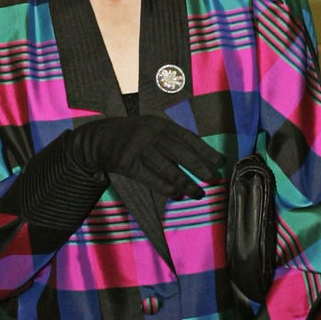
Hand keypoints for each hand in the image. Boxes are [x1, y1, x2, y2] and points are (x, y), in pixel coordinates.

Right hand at [69, 115, 225, 198]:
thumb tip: (200, 159)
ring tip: (198, 194)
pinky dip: (166, 188)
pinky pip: (151, 178)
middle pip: (180, 153)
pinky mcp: (127, 164)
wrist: (100, 138)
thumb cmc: (133, 136)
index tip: (220, 162)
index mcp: (161, 124)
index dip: (205, 150)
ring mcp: (138, 148)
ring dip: (185, 183)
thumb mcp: (152, 129)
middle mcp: (151, 134)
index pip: (188, 138)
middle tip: (214, 179)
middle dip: (199, 167)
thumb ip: (172, 140)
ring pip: (167, 168)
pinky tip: (178, 194)